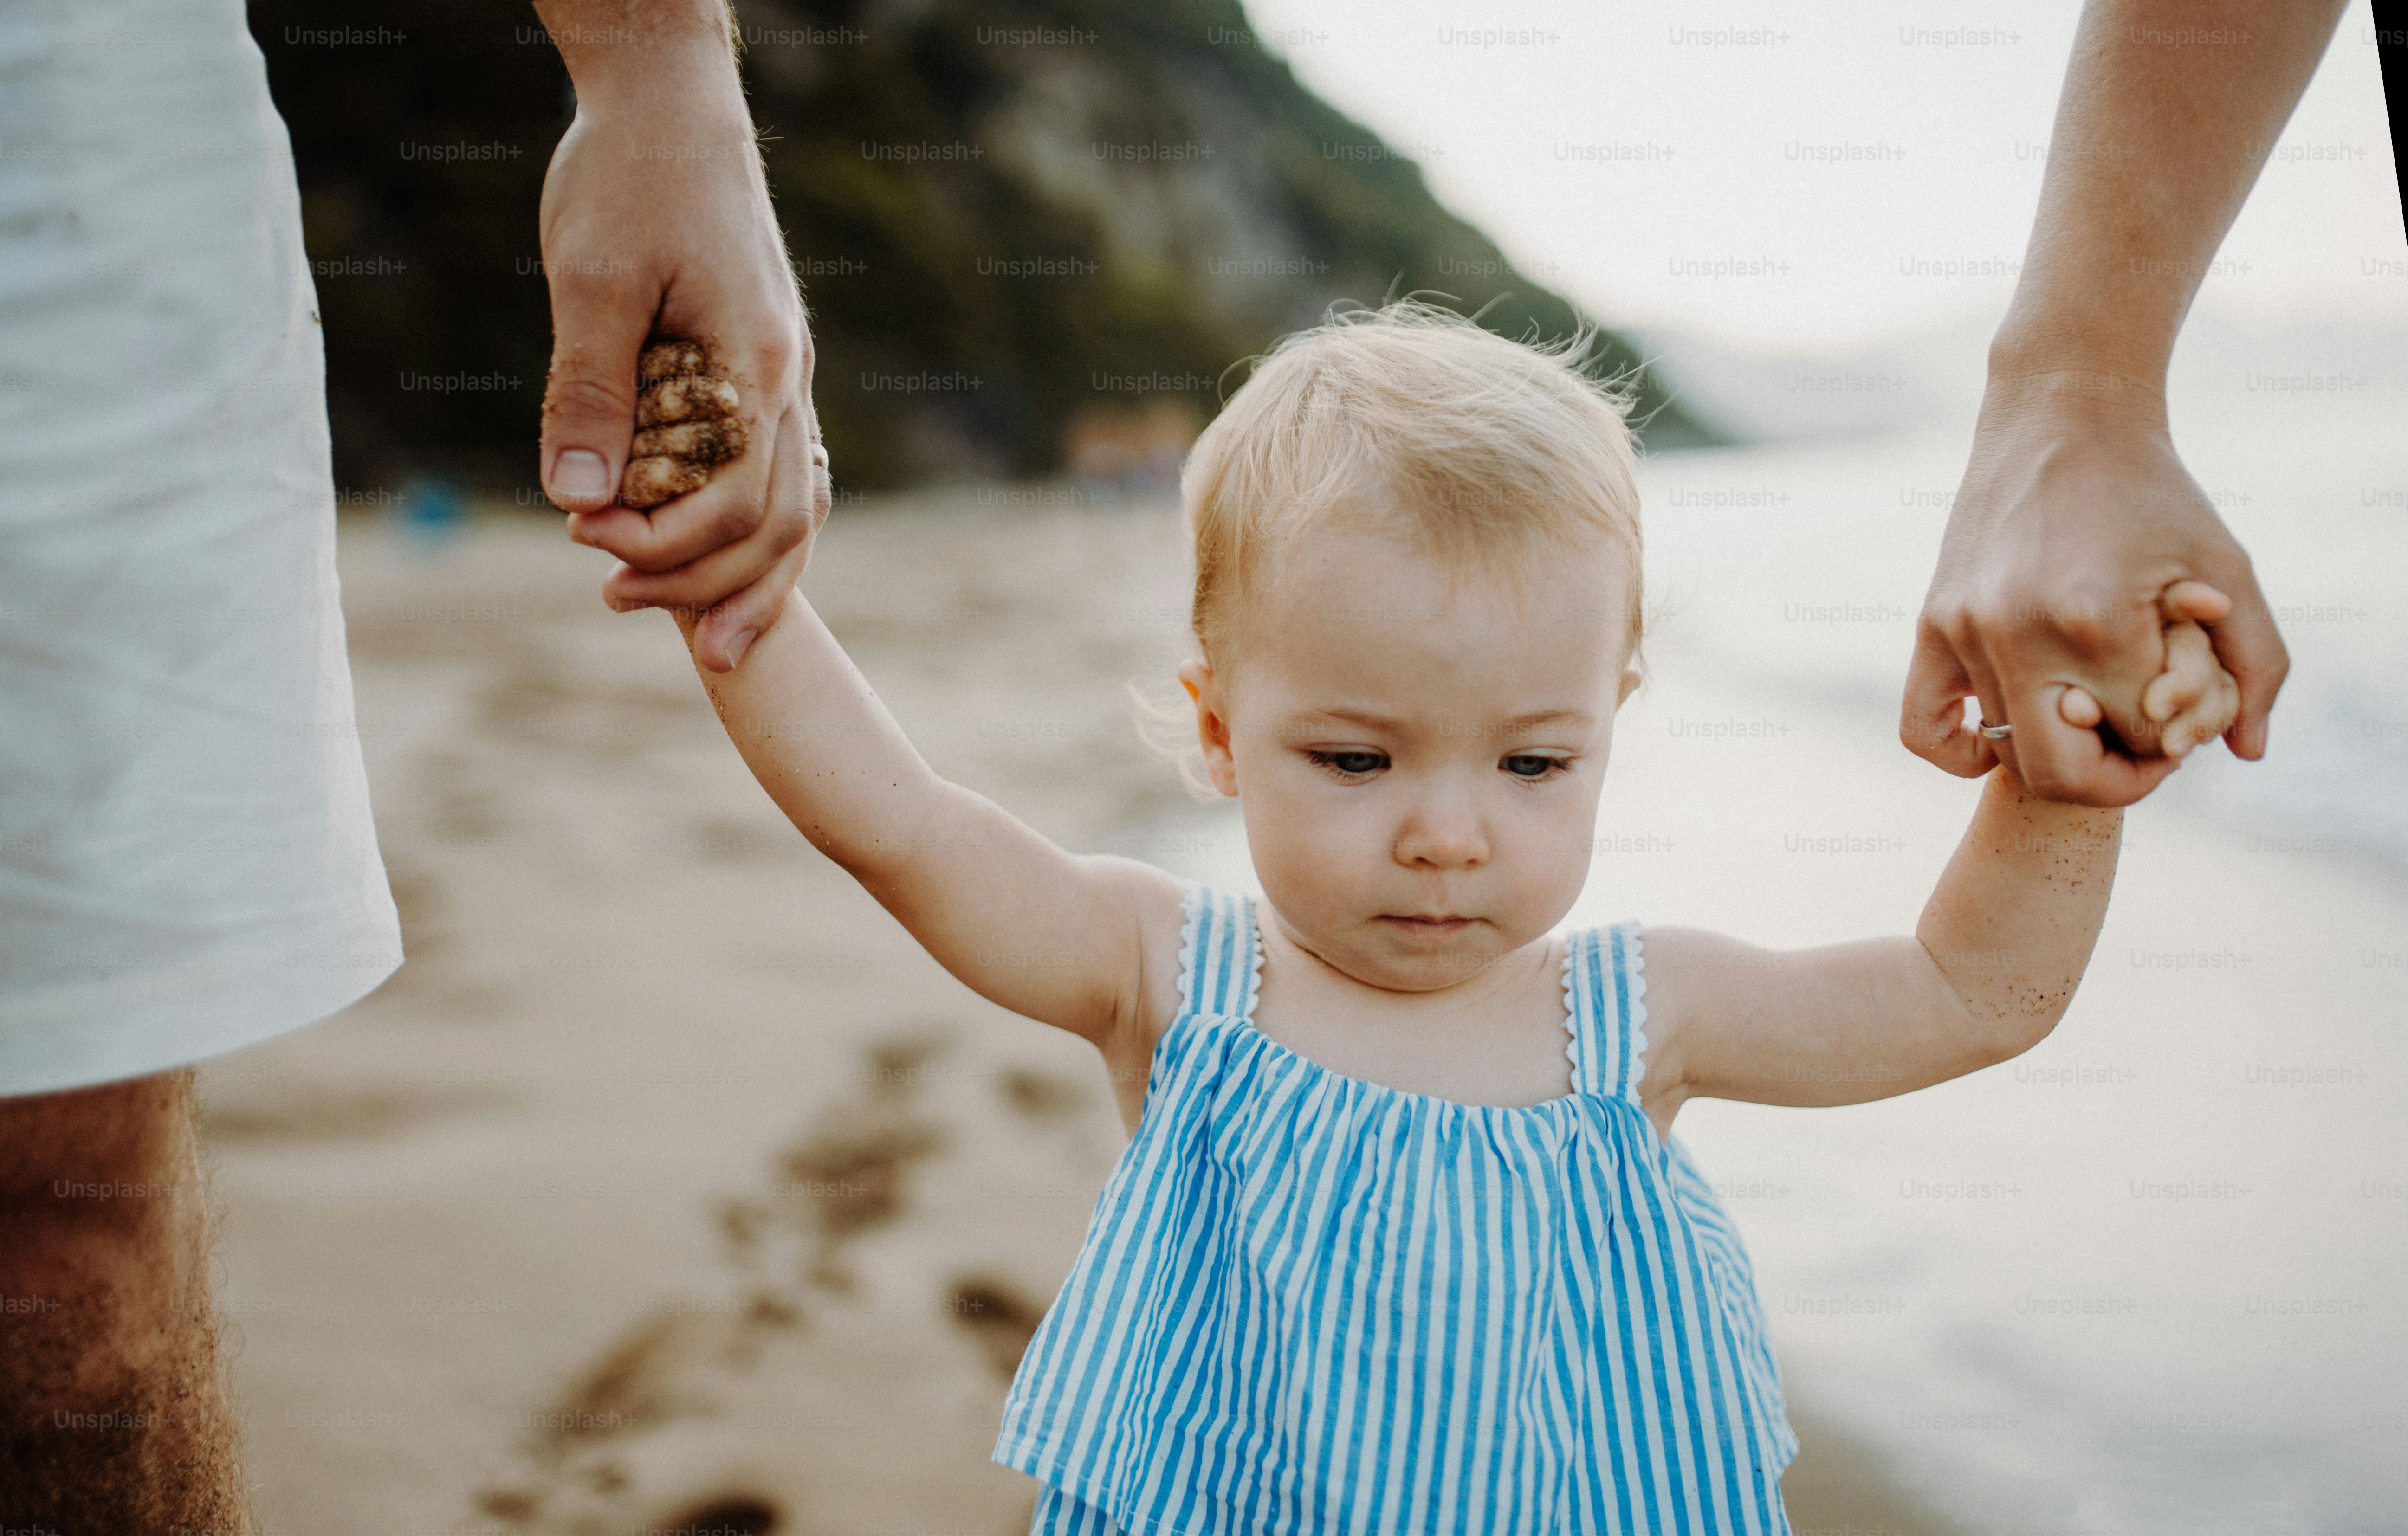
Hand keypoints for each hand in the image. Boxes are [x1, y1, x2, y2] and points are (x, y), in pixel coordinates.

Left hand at [532, 21, 826, 672]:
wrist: (671, 104)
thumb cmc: (627, 176)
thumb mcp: (590, 280)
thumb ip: (589, 390)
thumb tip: (577, 501)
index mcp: (757, 361)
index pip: (734, 500)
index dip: (663, 544)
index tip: (585, 539)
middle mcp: (788, 376)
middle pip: (780, 521)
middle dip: (709, 584)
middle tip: (616, 604)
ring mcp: (785, 373)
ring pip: (795, 505)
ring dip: (745, 574)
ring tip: (697, 632)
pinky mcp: (763, 366)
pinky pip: (780, 470)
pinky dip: (750, 526)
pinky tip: (712, 554)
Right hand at [1902, 382, 2287, 805]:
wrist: (2062, 416)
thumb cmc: (2156, 491)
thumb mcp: (2228, 567)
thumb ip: (2257, 663)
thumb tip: (2247, 753)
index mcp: (2100, 622)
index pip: (2143, 742)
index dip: (2175, 744)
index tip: (2183, 714)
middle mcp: (2020, 634)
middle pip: (2064, 774)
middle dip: (2113, 777)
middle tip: (2136, 749)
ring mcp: (1964, 630)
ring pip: (2007, 753)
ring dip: (2056, 752)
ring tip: (2087, 717)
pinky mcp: (1932, 622)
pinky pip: (1923, 727)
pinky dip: (1962, 752)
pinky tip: (1997, 738)